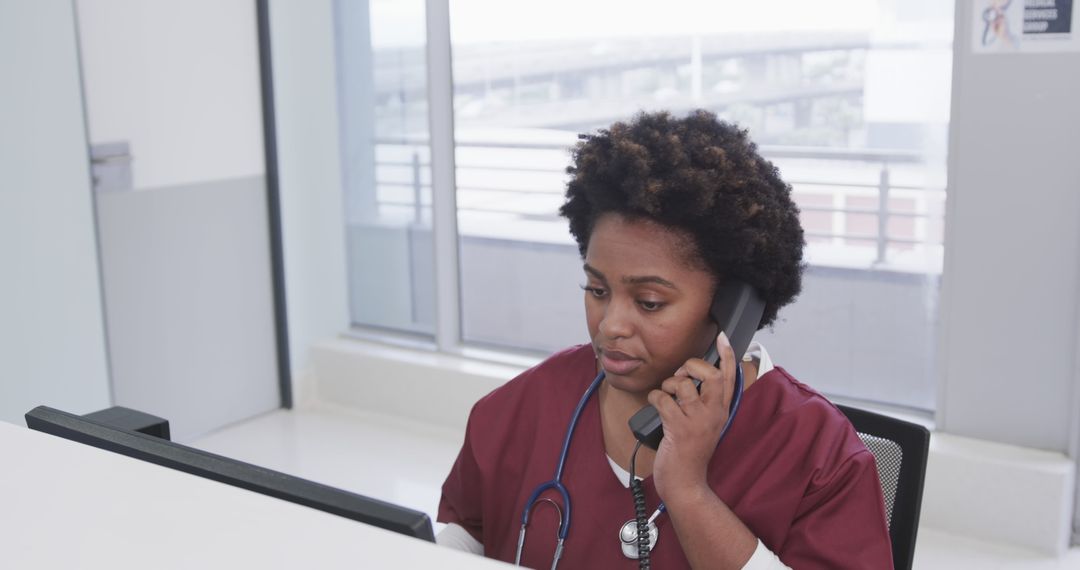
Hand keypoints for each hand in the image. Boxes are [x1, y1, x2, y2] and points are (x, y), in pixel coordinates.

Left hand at [648, 332, 737, 502]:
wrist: (685, 483)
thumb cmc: (690, 452)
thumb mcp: (704, 425)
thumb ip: (703, 402)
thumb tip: (689, 376)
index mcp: (721, 411)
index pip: (730, 378)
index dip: (727, 356)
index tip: (723, 337)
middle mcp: (713, 414)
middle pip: (712, 376)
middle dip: (694, 366)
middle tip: (683, 375)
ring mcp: (697, 422)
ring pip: (684, 385)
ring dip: (669, 384)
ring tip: (666, 396)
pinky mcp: (679, 429)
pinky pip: (663, 399)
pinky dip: (654, 397)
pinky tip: (655, 407)